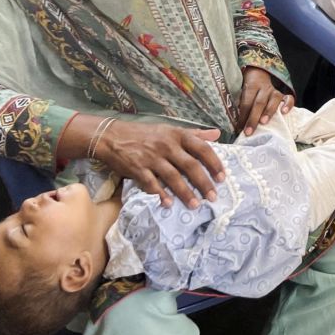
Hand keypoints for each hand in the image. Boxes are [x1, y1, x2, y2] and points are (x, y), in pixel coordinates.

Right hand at [96, 120, 225, 209]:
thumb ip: (195, 134)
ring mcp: (152, 158)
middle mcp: (167, 145)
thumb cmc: (145, 134)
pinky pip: (152, 184)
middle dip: (204, 183)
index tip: (222, 177)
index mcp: (178, 135)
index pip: (202, 149)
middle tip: (213, 197)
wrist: (112, 136)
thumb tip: (217, 134)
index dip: (214, 163)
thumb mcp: (171, 129)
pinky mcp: (138, 169)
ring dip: (185, 193)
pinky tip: (168, 204)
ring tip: (195, 205)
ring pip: (173, 177)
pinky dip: (161, 195)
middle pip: (191, 166)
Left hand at [236, 66, 292, 136]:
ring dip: (268, 112)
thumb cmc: (250, 90)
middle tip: (249, 131)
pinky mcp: (283, 95)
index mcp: (251, 87)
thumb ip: (242, 105)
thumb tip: (237, 124)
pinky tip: (284, 112)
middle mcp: (264, 88)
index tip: (239, 128)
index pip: (246, 102)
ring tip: (264, 122)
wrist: (259, 74)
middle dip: (253, 118)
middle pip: (259, 103)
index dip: (243, 116)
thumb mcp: (243, 93)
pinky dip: (287, 105)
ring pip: (273, 100)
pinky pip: (289, 98)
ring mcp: (275, 91)